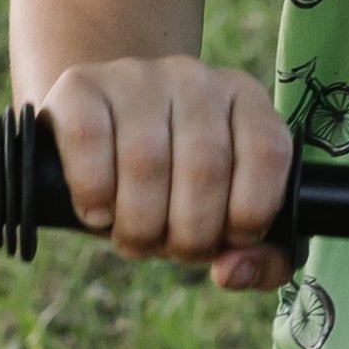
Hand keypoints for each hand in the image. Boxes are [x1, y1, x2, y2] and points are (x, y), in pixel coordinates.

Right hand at [47, 58, 296, 288]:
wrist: (99, 134)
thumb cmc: (172, 186)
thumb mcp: (223, 217)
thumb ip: (259, 258)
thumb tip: (232, 272)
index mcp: (245, 99)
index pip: (268, 153)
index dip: (250, 215)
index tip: (226, 239)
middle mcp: (194, 78)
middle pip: (205, 168)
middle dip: (188, 236)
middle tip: (169, 247)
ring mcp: (135, 76)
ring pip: (146, 162)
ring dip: (139, 227)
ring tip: (134, 237)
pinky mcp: (80, 84)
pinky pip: (89, 141)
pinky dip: (93, 193)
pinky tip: (97, 212)